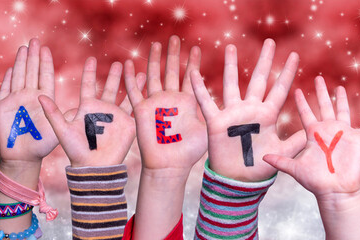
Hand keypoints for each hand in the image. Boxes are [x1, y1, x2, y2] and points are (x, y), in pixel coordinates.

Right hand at [0, 39, 58, 165]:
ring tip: (23, 48)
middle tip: (35, 40)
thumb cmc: (41, 145)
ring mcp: (15, 100)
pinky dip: (7, 78)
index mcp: (43, 99)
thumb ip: (61, 117)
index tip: (46, 48)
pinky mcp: (2, 107)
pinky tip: (10, 67)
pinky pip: (4, 89)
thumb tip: (76, 107)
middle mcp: (30, 96)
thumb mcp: (56, 130)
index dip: (45, 62)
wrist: (22, 157)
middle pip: (31, 72)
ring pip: (18, 76)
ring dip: (21, 62)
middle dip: (33, 56)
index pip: (44, 76)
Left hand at [38, 57, 145, 167]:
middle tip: (120, 62)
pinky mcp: (128, 124)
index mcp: (87, 108)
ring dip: (130, 82)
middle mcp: (102, 110)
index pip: (89, 85)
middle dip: (115, 75)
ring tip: (138, 69)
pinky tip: (147, 86)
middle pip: (109, 87)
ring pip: (125, 94)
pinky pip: (135, 107)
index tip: (92, 58)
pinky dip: (141, 95)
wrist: (94, 168)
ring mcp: (116, 116)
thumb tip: (39, 97)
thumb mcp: (62, 130)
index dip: (90, 72)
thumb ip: (53, 113)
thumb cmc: (76, 151)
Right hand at [127, 36, 205, 238]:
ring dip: (154, 60)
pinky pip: (134, 91)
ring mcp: (155, 103)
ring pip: (153, 76)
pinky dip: (131, 78)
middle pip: (171, 71)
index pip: (190, 76)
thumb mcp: (207, 128)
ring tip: (155, 44)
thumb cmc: (189, 152)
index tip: (196, 47)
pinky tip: (128, 64)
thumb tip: (231, 101)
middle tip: (174, 38)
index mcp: (187, 102)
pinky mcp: (141, 111)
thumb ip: (213, 111)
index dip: (192, 62)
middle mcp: (171, 99)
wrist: (169, 166)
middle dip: (173, 55)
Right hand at [189, 39, 305, 181]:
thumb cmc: (259, 168)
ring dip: (231, 66)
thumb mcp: (282, 153)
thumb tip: (312, 129)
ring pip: (232, 84)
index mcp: (267, 115)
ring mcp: (233, 113)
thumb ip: (296, 141)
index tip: (294, 55)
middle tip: (270, 42)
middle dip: (265, 61)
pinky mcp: (217, 122)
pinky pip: (206, 102)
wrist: (237, 180)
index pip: (280, 89)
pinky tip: (195, 74)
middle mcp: (251, 110)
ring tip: (231, 47)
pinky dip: (199, 89)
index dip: (287, 73)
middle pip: (258, 79)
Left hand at [263, 76, 359, 197]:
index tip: (296, 89)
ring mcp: (344, 133)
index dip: (301, 102)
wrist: (335, 190)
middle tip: (318, 78)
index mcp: (313, 134)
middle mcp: (328, 130)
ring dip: (342, 99)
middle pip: (324, 106)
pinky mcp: (359, 139)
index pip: (306, 113)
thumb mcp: (295, 168)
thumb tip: (263, 158)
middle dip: (321, 92)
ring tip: (340, 87)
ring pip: (343, 111)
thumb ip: (280, 161)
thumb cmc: (315, 181)